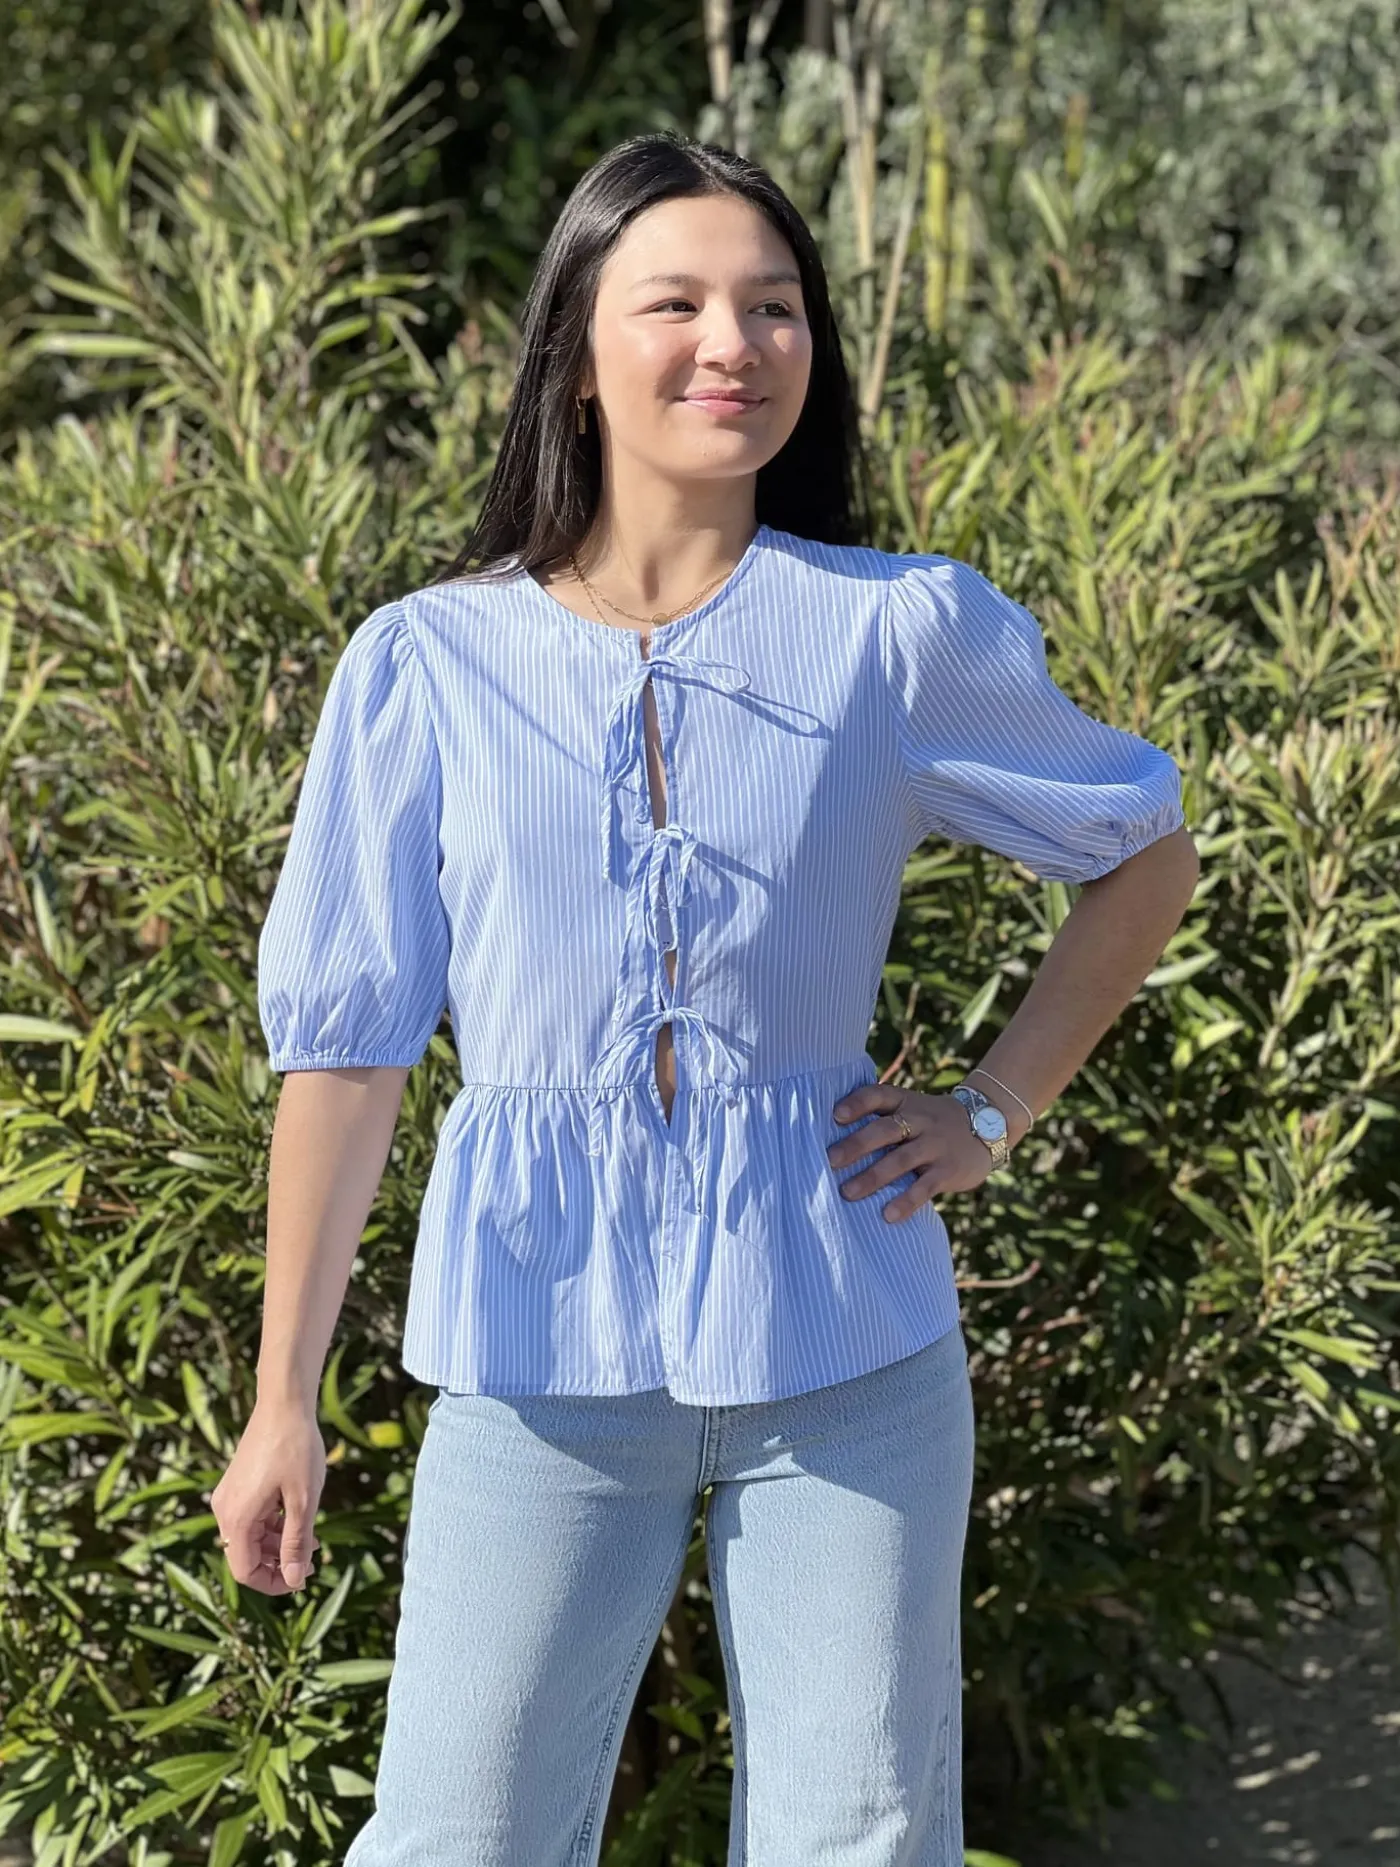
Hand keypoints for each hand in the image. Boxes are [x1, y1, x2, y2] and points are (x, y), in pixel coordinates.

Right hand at [209, 1397, 324, 1595]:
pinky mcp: (237, 1484)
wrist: (284, 1402)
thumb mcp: (304, 1500)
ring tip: (313, 1541)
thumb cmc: (296, 1448)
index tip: (302, 1579)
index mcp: (237, 1518)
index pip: (245, 1571)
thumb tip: (295, 1581)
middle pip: (246, 1556)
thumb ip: (296, 1542)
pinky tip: (298, 1518)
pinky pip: (251, 1517)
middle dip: (279, 1563)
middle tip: (314, 1559)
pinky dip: (273, 1525)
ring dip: (278, 1544)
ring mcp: (229, 1495)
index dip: (273, 1582)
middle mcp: (225, 1510)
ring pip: (250, 1537)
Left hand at [827, 1085, 999, 1219]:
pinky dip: (906, 1201)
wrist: (988, 1126)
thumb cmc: (932, 1123)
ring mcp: (935, 1145)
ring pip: (901, 1160)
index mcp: (906, 1102)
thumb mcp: (912, 1109)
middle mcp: (920, 1120)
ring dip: (873, 1177)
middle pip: (885, 1129)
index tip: (835, 1115)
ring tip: (848, 1193)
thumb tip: (833, 1141)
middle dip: (856, 1145)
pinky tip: (888, 1215)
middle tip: (830, 1161)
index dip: (857, 1103)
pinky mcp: (948, 1170)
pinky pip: (925, 1187)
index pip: (879, 1095)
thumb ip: (882, 1119)